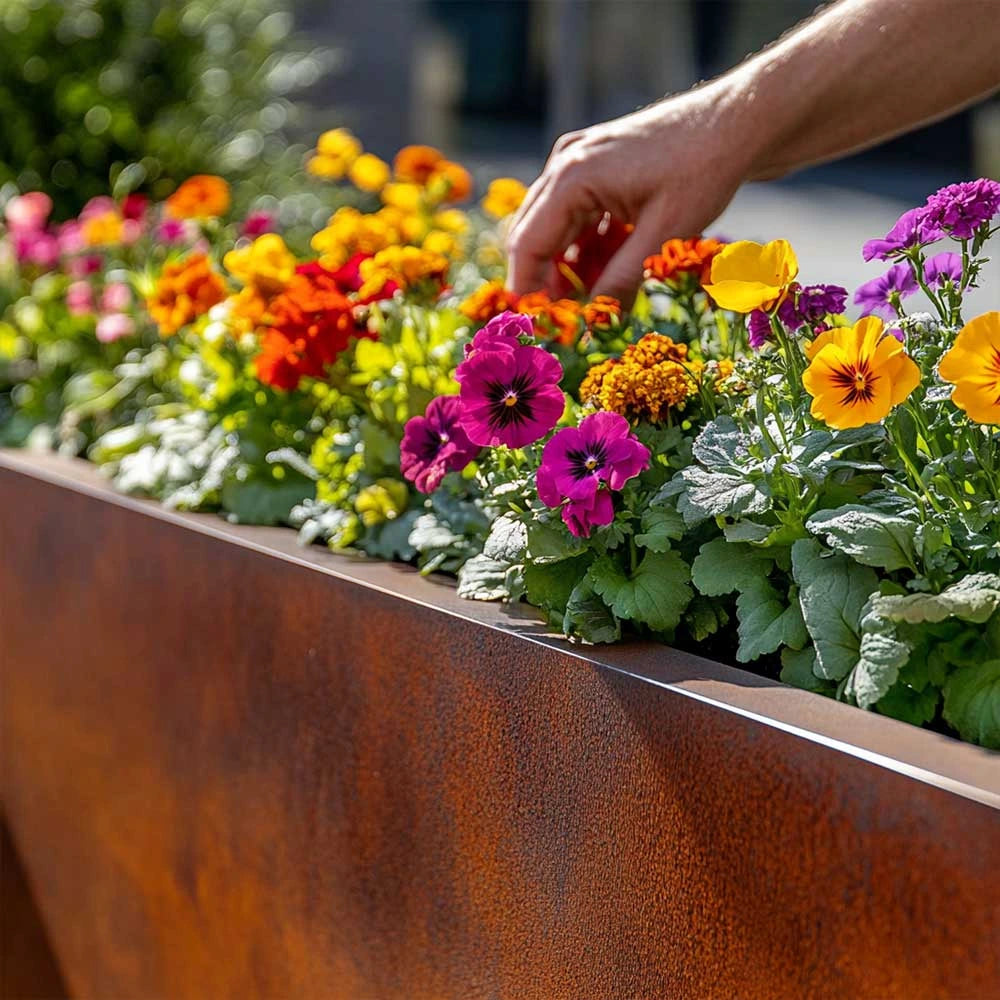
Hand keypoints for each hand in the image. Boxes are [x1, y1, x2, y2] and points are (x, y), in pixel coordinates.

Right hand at [507, 84, 756, 302]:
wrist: (739, 121)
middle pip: (535, 236)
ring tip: (596, 300)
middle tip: (567, 322)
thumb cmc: (704, 170)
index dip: (528, 290)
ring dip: (571, 267)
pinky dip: (588, 247)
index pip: (527, 245)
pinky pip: (577, 215)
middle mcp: (565, 163)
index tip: (539, 327)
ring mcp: (579, 161)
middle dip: (547, 281)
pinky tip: (610, 271)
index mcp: (572, 176)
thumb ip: (621, 281)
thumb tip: (594, 325)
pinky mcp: (597, 166)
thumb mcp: (664, 236)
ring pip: (556, 228)